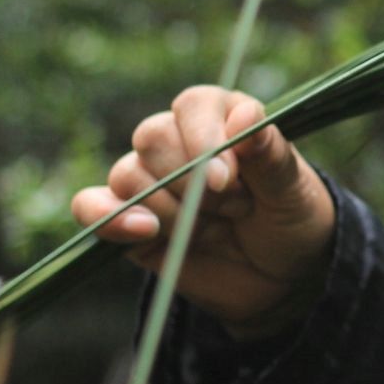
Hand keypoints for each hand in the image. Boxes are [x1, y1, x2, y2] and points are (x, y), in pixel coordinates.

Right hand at [70, 86, 336, 336]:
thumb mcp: (293, 192)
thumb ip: (269, 155)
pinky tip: (144, 231)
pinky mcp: (127, 219)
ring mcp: (150, 180)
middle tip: (234, 211)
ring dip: (172, 212)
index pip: (194, 105)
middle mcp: (180, 142)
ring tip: (214, 230)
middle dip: (193, 184)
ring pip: (128, 175)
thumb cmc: (292, 221)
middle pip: (153, 138)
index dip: (205, 140)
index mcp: (224, 119)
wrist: (280, 278)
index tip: (228, 181)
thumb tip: (246, 114)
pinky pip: (91, 206)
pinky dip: (106, 217)